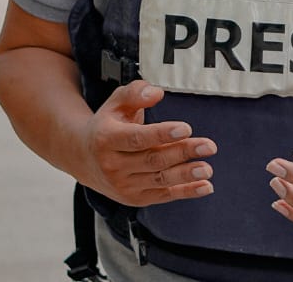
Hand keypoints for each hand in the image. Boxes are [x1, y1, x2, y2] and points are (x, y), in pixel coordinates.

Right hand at [83, 80, 215, 205]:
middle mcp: (113, 165)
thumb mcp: (115, 102)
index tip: (186, 128)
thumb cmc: (107, 125)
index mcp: (107, 139)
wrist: (84, 158)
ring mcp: (123, 185)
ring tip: (207, 168)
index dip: (162, 134)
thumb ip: (135, 92)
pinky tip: (205, 186)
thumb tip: (156, 93)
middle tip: (208, 146)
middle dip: (183, 153)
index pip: (137, 138)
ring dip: (186, 175)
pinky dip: (185, 192)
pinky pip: (163, 196)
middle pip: (152, 160)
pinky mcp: (134, 199)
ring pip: (159, 180)